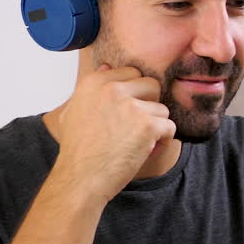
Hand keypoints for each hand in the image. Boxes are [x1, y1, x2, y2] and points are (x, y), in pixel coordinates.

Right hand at [52, 63, 175, 202]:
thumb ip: (93, 89)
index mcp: (94, 82)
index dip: (134, 95)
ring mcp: (131, 106)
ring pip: (162, 109)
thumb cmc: (78, 149)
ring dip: (155, 127)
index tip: (124, 113)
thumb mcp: (74, 111)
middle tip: (135, 127)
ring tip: (136, 142)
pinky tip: (145, 149)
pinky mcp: (148, 125)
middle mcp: (112, 89)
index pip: (132, 73)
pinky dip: (162, 141)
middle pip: (152, 85)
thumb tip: (107, 67)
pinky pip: (170, 127)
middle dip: (149, 106)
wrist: (81, 177)